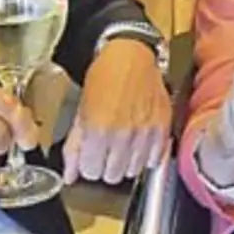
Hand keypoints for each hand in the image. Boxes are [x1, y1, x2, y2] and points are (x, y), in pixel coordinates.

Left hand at [63, 39, 171, 184]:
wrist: (131, 57)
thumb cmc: (104, 78)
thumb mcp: (79, 110)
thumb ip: (74, 147)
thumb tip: (69, 175)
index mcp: (98, 130)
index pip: (91, 172)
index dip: (88, 164)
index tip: (90, 155)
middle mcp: (124, 134)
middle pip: (113, 176)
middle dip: (106, 165)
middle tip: (105, 149)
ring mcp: (146, 133)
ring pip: (133, 171)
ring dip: (126, 162)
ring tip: (122, 143)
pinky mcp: (163, 129)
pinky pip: (154, 160)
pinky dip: (146, 156)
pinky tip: (138, 142)